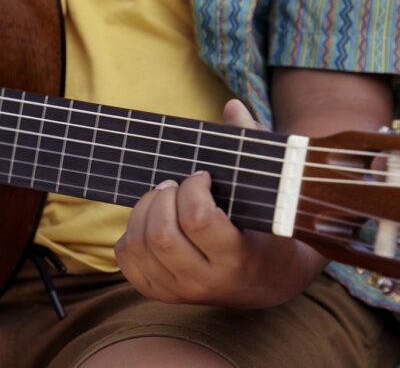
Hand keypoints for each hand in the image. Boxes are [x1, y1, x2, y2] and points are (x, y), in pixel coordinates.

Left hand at [115, 100, 325, 308]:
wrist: (269, 282)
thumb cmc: (271, 229)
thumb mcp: (273, 195)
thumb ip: (253, 148)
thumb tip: (232, 106)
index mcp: (237, 258)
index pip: (198, 220)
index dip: (193, 188)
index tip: (202, 176)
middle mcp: (206, 282)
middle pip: (161, 235)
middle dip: (163, 197)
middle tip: (175, 184)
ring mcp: (180, 292)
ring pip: (139, 246)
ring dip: (144, 210)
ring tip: (163, 196)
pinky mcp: (160, 293)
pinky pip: (126, 260)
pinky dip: (130, 232)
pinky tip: (152, 219)